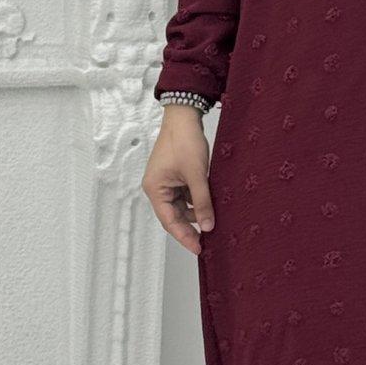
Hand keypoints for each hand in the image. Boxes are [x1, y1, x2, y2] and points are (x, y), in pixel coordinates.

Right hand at [141, 109, 214, 254]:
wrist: (184, 116)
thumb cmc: (184, 140)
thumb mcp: (196, 174)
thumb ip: (202, 202)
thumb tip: (207, 225)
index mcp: (155, 188)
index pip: (169, 220)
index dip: (184, 236)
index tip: (198, 248)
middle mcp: (157, 187)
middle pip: (173, 215)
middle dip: (189, 227)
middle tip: (207, 241)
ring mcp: (166, 182)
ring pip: (181, 206)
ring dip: (194, 214)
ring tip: (211, 223)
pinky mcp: (176, 176)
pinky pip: (185, 196)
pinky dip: (196, 202)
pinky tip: (209, 206)